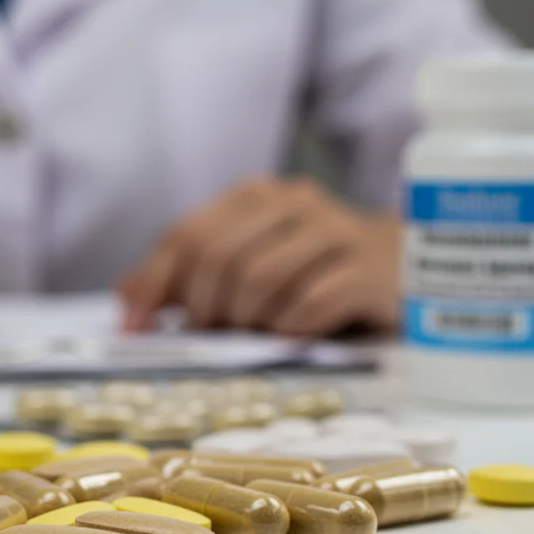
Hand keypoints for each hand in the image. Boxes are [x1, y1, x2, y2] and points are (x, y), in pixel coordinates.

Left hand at [120, 178, 400, 336]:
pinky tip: (290, 337)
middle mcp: (294, 203)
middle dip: (204, 307)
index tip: (136, 329)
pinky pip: (311, 304)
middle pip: (221, 256)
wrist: (405, 265)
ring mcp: (337, 233)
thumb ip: (186, 276)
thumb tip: (128, 303)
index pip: (187, 235)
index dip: (154, 284)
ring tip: (254, 335)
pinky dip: (288, 330)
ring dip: (245, 320)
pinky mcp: (370, 270)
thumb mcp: (247, 264)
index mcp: (255, 197)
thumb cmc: (313, 270)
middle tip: (211, 335)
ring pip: (261, 279)